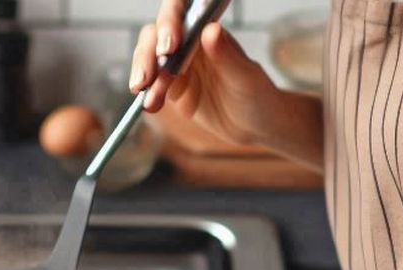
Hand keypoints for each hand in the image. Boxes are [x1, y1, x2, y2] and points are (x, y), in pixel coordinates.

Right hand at [129, 0, 277, 145]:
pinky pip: (151, 85)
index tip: (169, 48)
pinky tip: (147, 105)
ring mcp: (178, 64)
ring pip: (149, 59)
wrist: (257, 126)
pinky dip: (146, 93)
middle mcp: (189, 42)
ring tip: (147, 99)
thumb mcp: (246, 78)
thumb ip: (227, 56)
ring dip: (144, 75)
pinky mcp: (172, 87)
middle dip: (148, 54)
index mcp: (207, 30)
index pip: (181, 11)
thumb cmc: (259, 95)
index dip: (169, 22)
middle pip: (157, 35)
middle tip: (146, 79)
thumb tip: (211, 30)